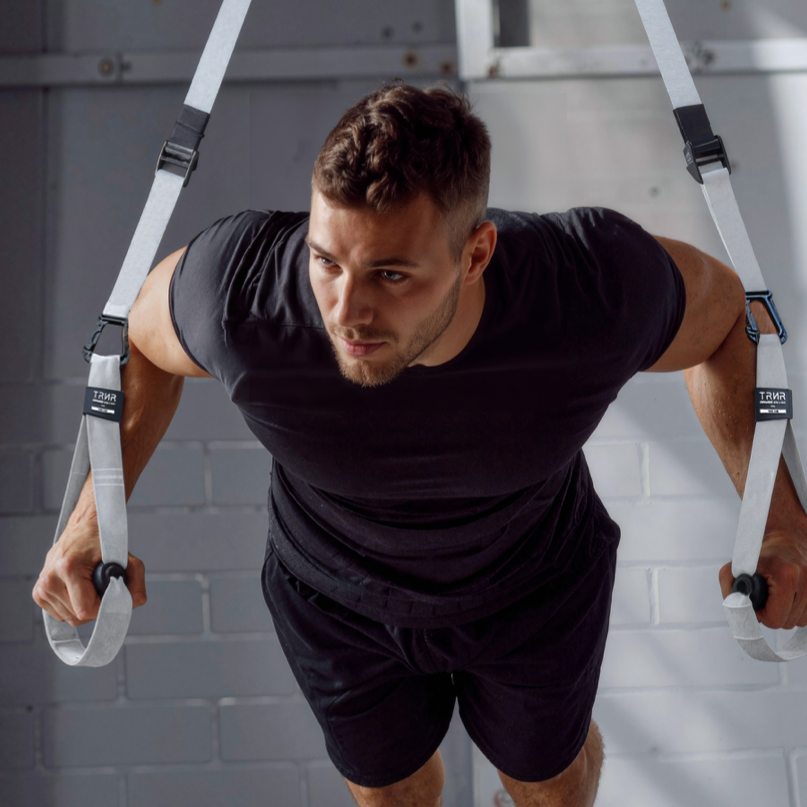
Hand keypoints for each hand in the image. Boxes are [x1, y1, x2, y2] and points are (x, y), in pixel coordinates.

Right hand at [33, 506, 146, 626]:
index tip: (111, 594)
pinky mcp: (38, 592)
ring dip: (84, 607)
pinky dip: (72, 606)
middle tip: (102, 588)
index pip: (85, 610)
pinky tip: (79, 590)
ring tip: (90, 586)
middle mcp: (50, 578)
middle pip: (76, 617)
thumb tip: (135, 601)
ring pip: (67, 617)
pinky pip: (59, 614)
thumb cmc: (104, 543)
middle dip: (95, 607)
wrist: (84, 528)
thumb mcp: (127, 559)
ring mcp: (42, 586)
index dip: (103, 607)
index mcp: (68, 568)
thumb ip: (136, 581)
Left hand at [719, 524, 806, 628]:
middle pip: (788, 623)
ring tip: (777, 598)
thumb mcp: (738, 565)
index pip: (775, 619)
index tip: (757, 605)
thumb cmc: (763, 553)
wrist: (787, 538)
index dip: (762, 616)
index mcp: (786, 577)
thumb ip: (730, 586)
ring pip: (800, 622)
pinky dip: (798, 612)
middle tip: (765, 600)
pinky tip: (789, 599)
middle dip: (774, 615)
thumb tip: (736, 607)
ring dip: (787, 614)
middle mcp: (806, 582)